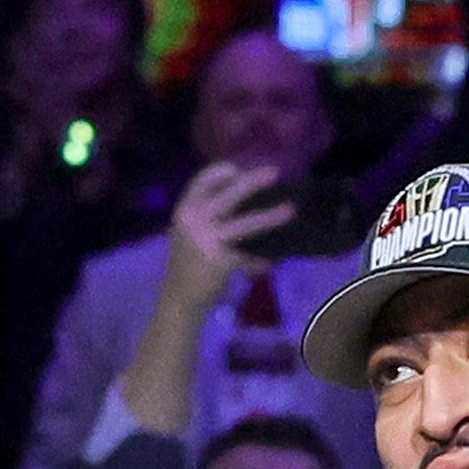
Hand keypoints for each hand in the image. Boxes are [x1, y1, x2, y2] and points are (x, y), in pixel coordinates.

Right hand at [156, 160, 298, 311]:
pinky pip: (247, 257)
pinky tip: (267, 266)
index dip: (221, 171)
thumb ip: (211, 218)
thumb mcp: (190, 234)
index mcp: (184, 210)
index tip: (240, 167)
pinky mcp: (220, 261)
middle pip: (227, 194)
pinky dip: (258, 263)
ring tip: (290, 210)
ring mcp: (206, 240)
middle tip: (275, 172)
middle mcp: (192, 220)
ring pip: (245, 223)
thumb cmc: (186, 265)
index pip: (201, 181)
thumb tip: (246, 201)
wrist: (177, 300)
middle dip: (252, 182)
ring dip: (269, 216)